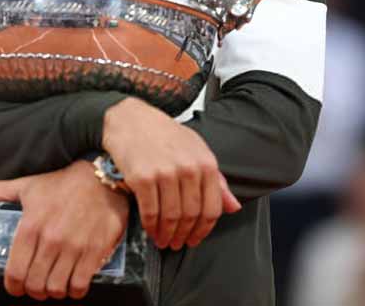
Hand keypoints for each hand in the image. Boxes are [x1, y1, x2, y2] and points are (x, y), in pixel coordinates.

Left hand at [0, 160, 128, 299]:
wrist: (101, 178)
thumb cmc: (61, 183)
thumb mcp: (26, 185)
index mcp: (30, 226)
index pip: (14, 271)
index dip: (12, 286)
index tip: (15, 287)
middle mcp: (51, 239)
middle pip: (35, 284)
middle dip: (33, 290)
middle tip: (35, 286)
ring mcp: (74, 247)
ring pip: (57, 288)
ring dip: (53, 292)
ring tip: (53, 285)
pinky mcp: (95, 252)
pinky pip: (80, 285)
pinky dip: (74, 291)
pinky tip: (72, 283)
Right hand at [101, 97, 241, 250]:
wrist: (130, 120)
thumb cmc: (165, 135)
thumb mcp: (197, 151)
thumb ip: (217, 181)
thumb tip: (234, 207)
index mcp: (206, 163)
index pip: (212, 208)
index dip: (204, 230)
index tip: (195, 239)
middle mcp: (188, 168)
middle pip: (191, 215)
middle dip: (184, 235)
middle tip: (177, 244)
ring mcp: (164, 173)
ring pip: (171, 217)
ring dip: (167, 234)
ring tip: (163, 240)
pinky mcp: (142, 178)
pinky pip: (150, 211)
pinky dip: (151, 226)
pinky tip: (151, 230)